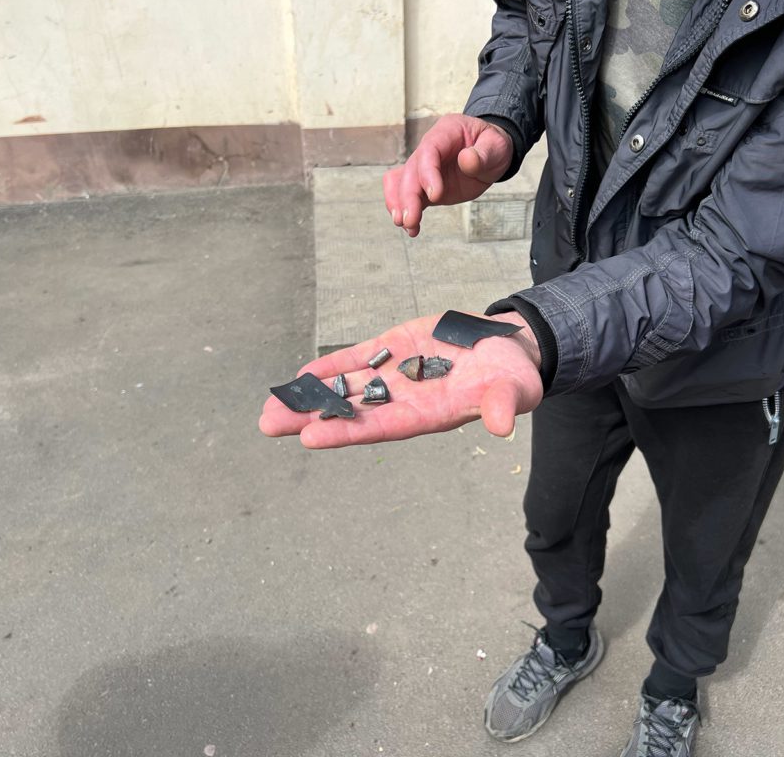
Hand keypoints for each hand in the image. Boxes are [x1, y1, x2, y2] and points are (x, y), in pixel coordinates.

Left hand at [259, 312, 542, 448]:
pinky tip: (302, 374)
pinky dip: (331, 366)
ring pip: (347, 386)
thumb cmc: (514, 378)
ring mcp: (397, 374)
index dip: (346, 430)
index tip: (309, 435)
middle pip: (352, 410)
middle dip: (310, 415)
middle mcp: (406, 399)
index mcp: (430, 414)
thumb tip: (501, 425)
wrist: (509, 350)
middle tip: (268, 423)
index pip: (381, 426)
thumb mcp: (515, 390)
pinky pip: (358, 359)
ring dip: (311, 395)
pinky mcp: (396, 348)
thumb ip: (504, 405)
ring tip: (272, 404)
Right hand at [383, 114, 513, 236]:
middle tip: (411, 220)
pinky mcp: (424, 187)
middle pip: (410, 170)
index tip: (435, 196)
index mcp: (445, 133)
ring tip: (406, 225)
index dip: (428, 173)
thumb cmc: (492, 147)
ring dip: (400, 204)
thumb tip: (466, 160)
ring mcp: (423, 168)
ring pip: (401, 183)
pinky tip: (411, 229)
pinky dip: (405, 211)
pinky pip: (407, 196)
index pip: (429, 150)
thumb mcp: (496, 146)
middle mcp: (429, 149)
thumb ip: (483, 154)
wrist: (490, 154)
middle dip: (408, 196)